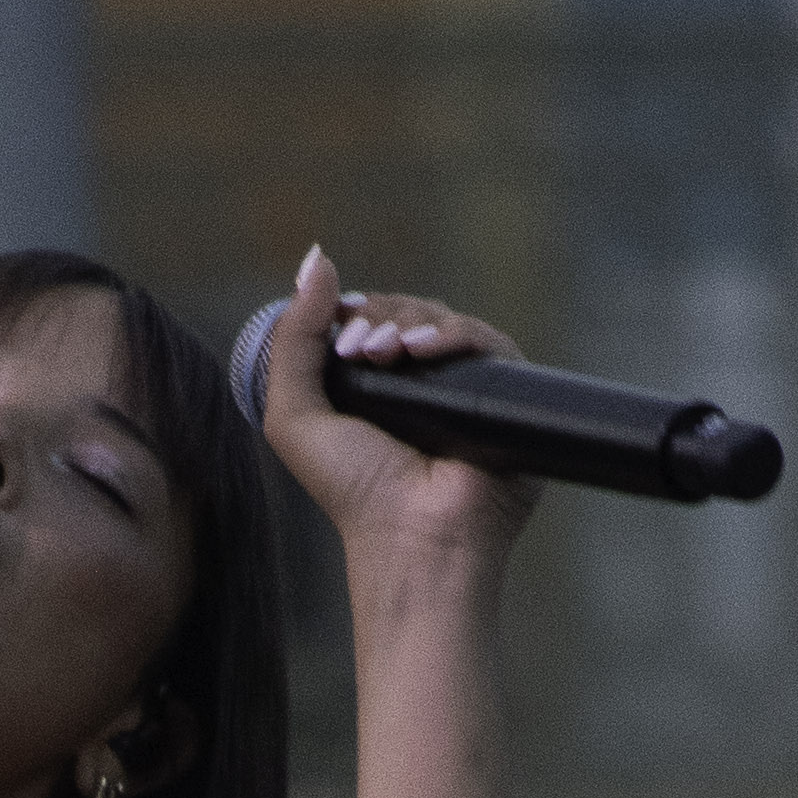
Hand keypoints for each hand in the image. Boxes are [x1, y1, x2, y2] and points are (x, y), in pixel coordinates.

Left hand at [255, 243, 541, 597]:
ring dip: (411, 324)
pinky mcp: (504, 394)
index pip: (373, 319)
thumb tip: (317, 259)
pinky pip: (487, 342)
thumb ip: (292, 339)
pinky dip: (455, 335)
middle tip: (362, 352)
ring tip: (388, 355)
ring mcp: (465, 388)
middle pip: (408, 312)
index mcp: (378, 387)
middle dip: (380, 318)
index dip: (356, 314)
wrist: (412, 538)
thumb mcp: (294, 415)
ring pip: (445, 321)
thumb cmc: (353, 491)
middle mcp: (424, 385)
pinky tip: (425, 351)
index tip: (340, 338)